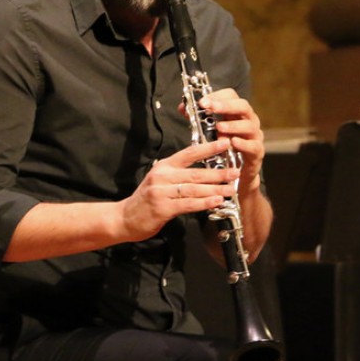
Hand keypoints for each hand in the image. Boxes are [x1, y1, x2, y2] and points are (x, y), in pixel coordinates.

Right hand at [118, 138, 240, 241]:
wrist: (124, 218)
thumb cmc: (146, 199)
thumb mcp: (159, 179)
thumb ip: (178, 174)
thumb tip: (205, 171)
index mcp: (164, 166)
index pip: (189, 153)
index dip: (208, 148)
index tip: (225, 143)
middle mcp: (162, 176)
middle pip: (196, 172)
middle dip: (218, 173)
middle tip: (235, 172)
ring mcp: (161, 192)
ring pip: (194, 189)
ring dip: (215, 189)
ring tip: (230, 189)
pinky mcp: (162, 208)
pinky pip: (188, 204)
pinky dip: (204, 203)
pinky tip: (216, 201)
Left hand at [196, 88, 265, 194]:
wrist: (236, 174)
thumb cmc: (224, 148)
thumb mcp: (210, 131)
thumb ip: (198, 118)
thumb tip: (182, 107)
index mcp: (237, 112)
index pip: (231, 96)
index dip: (218, 95)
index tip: (203, 101)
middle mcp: (249, 121)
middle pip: (243, 106)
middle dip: (226, 106)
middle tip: (211, 107)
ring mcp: (255, 136)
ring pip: (249, 125)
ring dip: (233, 125)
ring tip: (219, 127)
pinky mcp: (257, 152)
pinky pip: (253, 146)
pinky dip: (243, 144)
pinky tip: (233, 142)